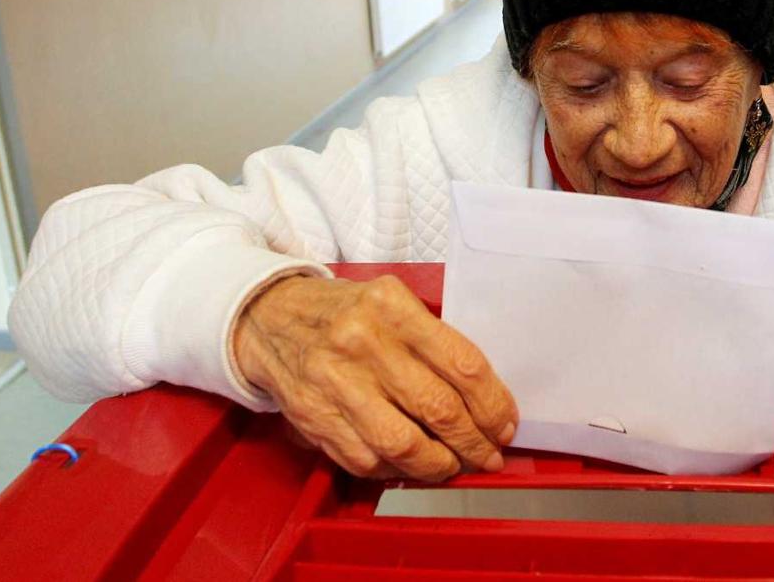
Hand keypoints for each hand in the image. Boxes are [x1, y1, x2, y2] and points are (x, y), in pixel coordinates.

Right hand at [234, 274, 517, 480]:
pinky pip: (367, 460)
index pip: (461, 364)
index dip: (492, 403)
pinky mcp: (314, 417)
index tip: (505, 423)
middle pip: (438, 408)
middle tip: (489, 454)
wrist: (267, 318)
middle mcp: (363, 343)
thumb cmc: (342, 312)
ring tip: (455, 465)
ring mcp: (335, 383)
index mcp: (392, 307)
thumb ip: (432, 339)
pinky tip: (412, 465)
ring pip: (403, 444)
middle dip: (474, 441)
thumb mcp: (391, 302)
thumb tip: (483, 397)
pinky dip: (397, 471)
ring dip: (439, 465)